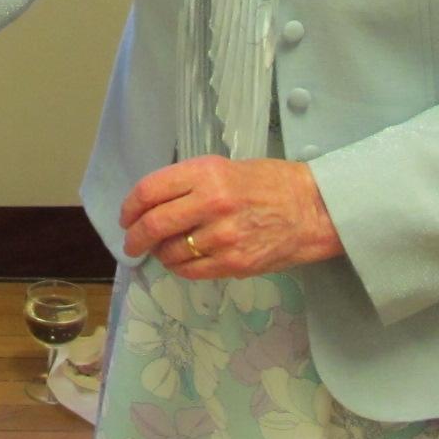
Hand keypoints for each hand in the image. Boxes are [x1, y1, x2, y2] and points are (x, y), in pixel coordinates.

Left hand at [117, 155, 342, 279]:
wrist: (312, 209)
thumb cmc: (269, 182)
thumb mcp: (225, 167)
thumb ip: (190, 183)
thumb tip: (153, 203)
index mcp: (207, 173)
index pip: (150, 191)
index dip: (130, 206)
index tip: (126, 216)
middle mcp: (212, 203)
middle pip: (154, 224)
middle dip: (135, 237)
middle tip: (131, 243)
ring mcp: (224, 237)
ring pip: (171, 252)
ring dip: (159, 254)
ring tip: (162, 250)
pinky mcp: (235, 263)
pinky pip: (192, 271)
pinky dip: (179, 267)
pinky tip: (181, 261)